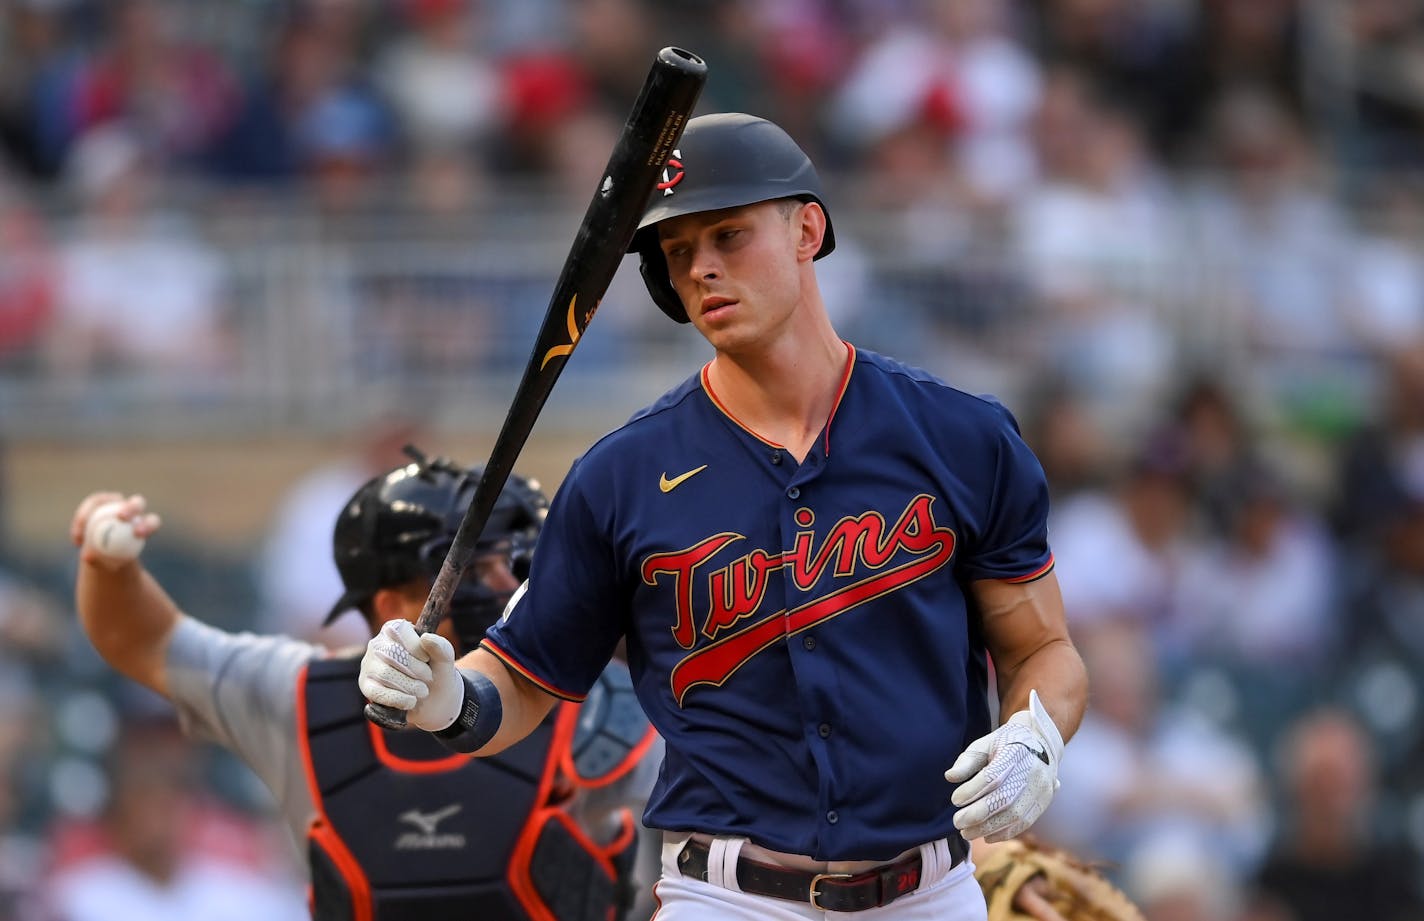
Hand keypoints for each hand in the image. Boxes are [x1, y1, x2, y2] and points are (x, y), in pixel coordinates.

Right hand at [70, 492, 160, 569]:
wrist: (102, 550)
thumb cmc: (113, 560)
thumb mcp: (109, 564)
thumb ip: (102, 561)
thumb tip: (88, 557)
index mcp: (146, 524)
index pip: (152, 521)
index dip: (148, 525)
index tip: (137, 533)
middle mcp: (134, 509)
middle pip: (138, 503)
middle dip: (131, 508)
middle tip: (120, 517)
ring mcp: (116, 502)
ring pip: (109, 500)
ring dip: (103, 511)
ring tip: (86, 529)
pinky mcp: (99, 501)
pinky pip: (90, 507)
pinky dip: (82, 521)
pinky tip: (77, 537)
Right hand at [358, 620, 465, 731]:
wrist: (433, 699)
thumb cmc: (436, 671)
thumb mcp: (444, 659)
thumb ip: (441, 647)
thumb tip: (426, 638)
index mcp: (396, 629)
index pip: (399, 630)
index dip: (415, 646)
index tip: (427, 659)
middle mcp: (378, 644)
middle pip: (391, 653)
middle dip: (415, 669)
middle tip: (429, 678)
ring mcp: (369, 665)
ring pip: (384, 673)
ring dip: (408, 685)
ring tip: (422, 691)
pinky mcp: (366, 685)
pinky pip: (376, 692)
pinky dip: (397, 698)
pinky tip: (411, 701)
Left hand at [945, 689, 1063, 841]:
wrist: (1041, 742)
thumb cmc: (1006, 743)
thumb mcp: (985, 744)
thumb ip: (967, 760)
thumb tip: (950, 777)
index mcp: (1015, 752)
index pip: (993, 776)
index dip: (972, 790)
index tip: (955, 799)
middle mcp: (1032, 772)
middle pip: (1005, 799)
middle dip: (978, 815)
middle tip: (957, 822)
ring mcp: (1041, 788)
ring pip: (1015, 815)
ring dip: (989, 828)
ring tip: (967, 832)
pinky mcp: (1044, 802)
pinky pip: (1025, 823)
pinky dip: (1004, 833)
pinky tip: (987, 836)